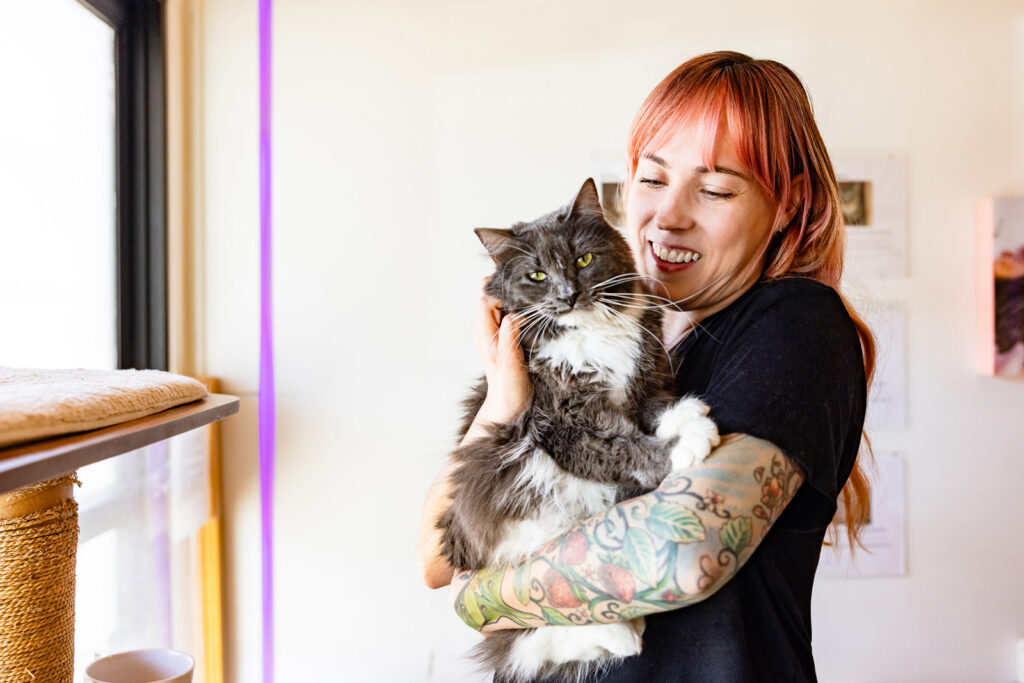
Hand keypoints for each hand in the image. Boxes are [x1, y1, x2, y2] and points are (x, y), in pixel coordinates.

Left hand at [474, 279, 531, 423]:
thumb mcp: (509, 358)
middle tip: (529, 290)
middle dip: (508, 292)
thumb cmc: (508, 386)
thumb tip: (515, 313)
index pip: (485, 299)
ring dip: (515, 302)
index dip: (500, 290)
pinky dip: (519, 312)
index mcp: (483, 333)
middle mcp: (486, 330)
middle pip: (492, 299)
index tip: (520, 289)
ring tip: (533, 299)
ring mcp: (495, 335)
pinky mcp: (505, 339)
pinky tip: (533, 314)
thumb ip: (510, 332)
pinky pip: (509, 318)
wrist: (509, 406)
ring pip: (501, 307)